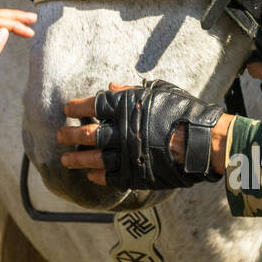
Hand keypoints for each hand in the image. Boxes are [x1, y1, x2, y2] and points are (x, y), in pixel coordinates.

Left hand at [57, 80, 225, 189]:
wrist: (202, 141)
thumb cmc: (183, 111)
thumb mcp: (159, 91)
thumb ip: (132, 90)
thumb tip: (111, 85)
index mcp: (125, 106)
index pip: (92, 105)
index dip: (76, 107)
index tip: (67, 109)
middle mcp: (120, 130)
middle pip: (86, 134)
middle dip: (70, 135)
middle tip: (60, 136)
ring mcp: (126, 154)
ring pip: (93, 158)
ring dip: (77, 159)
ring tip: (66, 160)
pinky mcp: (135, 174)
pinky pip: (110, 176)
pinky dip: (97, 175)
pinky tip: (90, 174)